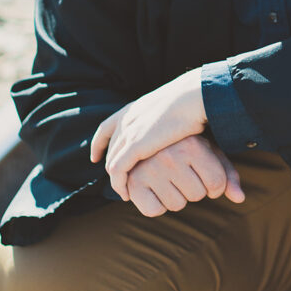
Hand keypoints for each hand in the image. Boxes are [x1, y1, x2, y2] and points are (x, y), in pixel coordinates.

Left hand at [90, 70, 207, 200]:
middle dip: (111, 165)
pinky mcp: (135, 146)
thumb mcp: (171, 107)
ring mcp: (128, 132)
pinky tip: (126, 194)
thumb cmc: (193, 100)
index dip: (99, 144)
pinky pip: (118, 170)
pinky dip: (119, 184)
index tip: (96, 156)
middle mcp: (126, 120)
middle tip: (119, 181)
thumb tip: (173, 125)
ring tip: (125, 192)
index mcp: (133, 109)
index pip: (106, 128)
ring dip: (117, 179)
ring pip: (112, 162)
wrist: (194, 96)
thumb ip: (164, 117)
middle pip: (110, 148)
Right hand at [124, 135, 244, 217]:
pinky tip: (154, 189)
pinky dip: (156, 206)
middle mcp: (170, 155)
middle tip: (183, 174)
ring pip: (177, 205)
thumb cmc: (186, 146)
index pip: (217, 184)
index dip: (215, 187)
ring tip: (168, 179)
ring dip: (176, 198)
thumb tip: (240, 198)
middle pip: (197, 195)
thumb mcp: (209, 153)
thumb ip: (227, 175)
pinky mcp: (133, 182)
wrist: (146, 136)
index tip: (206, 176)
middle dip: (194, 190)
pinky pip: (153, 211)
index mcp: (192, 145)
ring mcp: (150, 169)